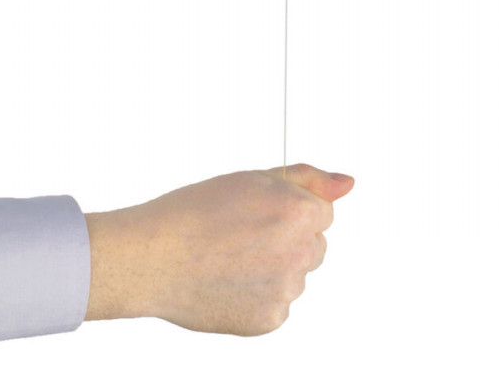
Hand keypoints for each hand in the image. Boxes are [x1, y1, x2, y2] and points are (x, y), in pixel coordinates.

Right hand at [84, 163, 354, 334]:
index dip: (288, 209)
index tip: (258, 212)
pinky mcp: (269, 321)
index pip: (320, 212)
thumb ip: (307, 179)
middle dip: (287, 239)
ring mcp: (286, 291)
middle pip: (312, 246)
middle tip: (241, 233)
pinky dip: (257, 296)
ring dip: (272, 268)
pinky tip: (226, 282)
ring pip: (294, 276)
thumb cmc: (195, 212)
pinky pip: (276, 304)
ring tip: (227, 257)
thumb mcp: (253, 178)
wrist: (152, 256)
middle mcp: (301, 254)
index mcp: (300, 213)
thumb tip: (347, 183)